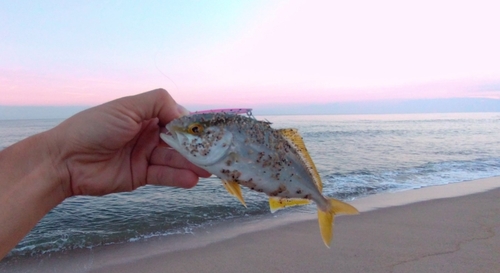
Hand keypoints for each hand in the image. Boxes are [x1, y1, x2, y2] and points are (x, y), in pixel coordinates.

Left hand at [47, 89, 210, 196]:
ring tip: (209, 170)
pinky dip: (178, 177)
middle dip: (197, 148)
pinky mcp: (141, 175)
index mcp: (146, 114)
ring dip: (192, 164)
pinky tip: (191, 179)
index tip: (211, 132)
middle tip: (218, 155)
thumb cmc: (94, 127)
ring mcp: (145, 155)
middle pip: (179, 141)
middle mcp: (148, 134)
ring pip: (174, 159)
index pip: (177, 118)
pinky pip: (164, 175)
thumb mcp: (128, 107)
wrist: (65, 160)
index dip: (193, 126)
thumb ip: (160, 103)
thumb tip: (186, 115)